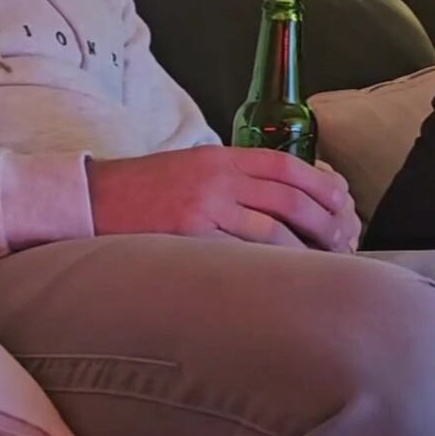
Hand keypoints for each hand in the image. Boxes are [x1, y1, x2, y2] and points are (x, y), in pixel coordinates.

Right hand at [85, 146, 358, 252]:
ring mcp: (203, 207)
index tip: (342, 202)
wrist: (90, 201)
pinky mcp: (189, 236)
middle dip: (324, 220)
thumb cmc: (142, 190)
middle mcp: (217, 178)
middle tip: (344, 240)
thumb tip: (277, 198)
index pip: (285, 165)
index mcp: (219, 157)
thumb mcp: (189, 168)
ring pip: (273, 227)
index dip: (321, 184)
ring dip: (305, 248)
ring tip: (324, 265)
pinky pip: (241, 252)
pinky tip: (285, 278)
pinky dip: (270, 265)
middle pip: (289, 197)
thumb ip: (230, 178)